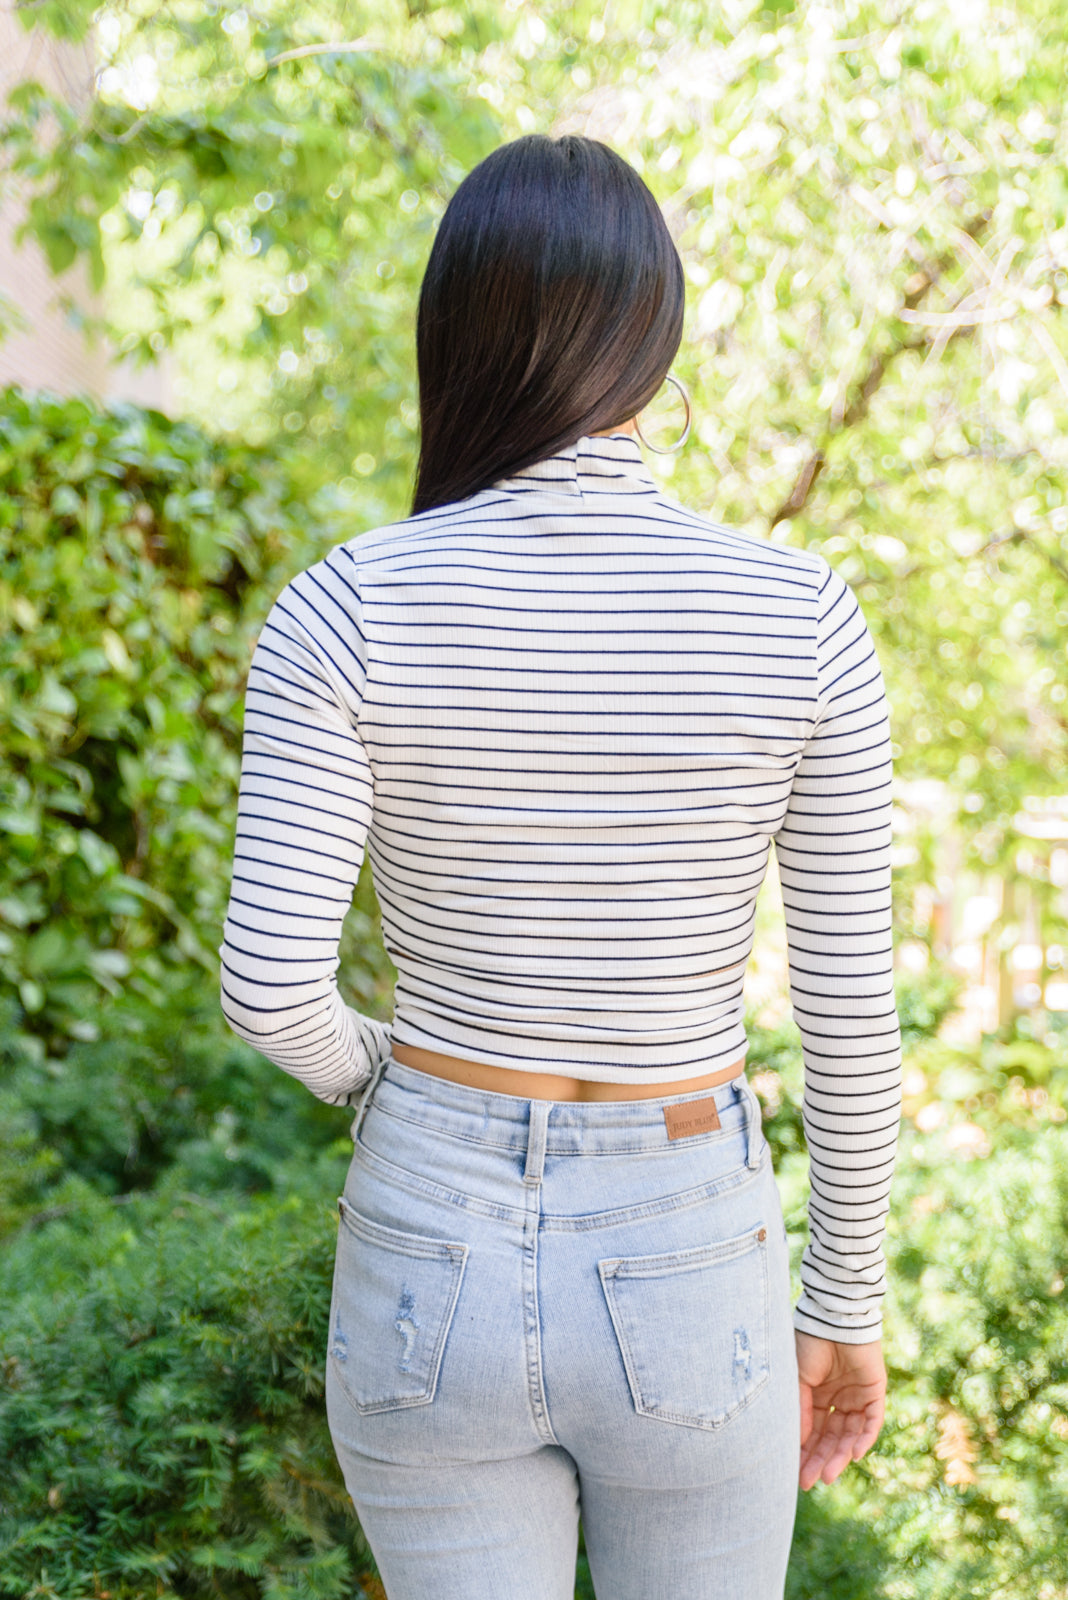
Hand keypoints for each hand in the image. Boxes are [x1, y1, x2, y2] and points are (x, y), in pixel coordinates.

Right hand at [795, 1330, 885, 1489]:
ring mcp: (857, 1397)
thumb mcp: (798, 1380)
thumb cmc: (810, 1344)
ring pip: (851, 1434)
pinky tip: (855, 1454)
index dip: (805, 1453)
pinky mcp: (875, 1391)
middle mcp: (838, 1399)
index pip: (813, 1432)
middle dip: (821, 1460)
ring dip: (841, 1456)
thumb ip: (801, 1411)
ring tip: (828, 1475)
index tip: (796, 1475)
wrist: (833, 1317)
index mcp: (817, 1395)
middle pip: (832, 1438)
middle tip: (810, 1482)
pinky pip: (872, 1421)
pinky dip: (865, 1438)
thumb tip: (798, 1444)